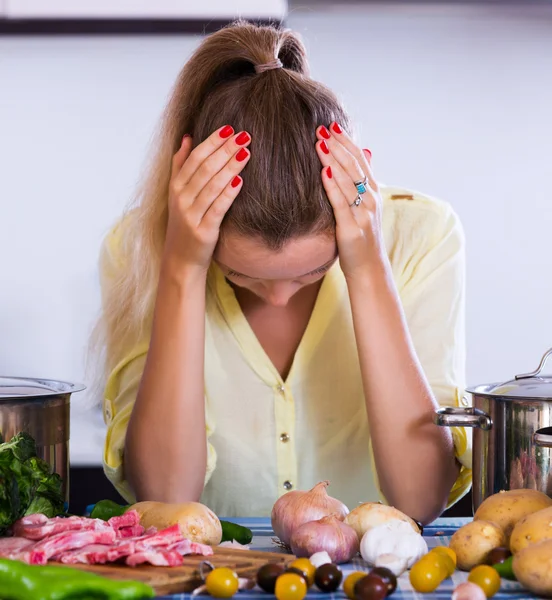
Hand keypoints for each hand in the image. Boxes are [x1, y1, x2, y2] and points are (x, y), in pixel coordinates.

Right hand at [163, 125, 250, 273]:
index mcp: (175, 187)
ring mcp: (191, 215)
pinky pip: (218, 208)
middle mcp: (181, 199)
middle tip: (245, 135)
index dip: (212, 141)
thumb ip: (180, 166)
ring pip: (212, 185)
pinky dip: (228, 193)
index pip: (194, 157)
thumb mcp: (177, 195)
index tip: (230, 128)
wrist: (180, 260)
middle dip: (225, 149)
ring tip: (246, 152)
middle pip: (205, 168)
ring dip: (230, 166)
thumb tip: (186, 137)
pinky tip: (240, 181)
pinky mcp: (203, 231)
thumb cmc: (184, 224)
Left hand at [315, 123, 384, 279]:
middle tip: (321, 128)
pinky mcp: (352, 228)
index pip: (360, 160)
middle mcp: (371, 200)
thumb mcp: (365, 208)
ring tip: (319, 143)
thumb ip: (362, 184)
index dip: (347, 141)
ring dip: (333, 160)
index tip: (332, 125)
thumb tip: (363, 156)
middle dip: (337, 145)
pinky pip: (340, 204)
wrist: (369, 268)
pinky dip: (332, 187)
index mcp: (374, 193)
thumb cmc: (363, 238)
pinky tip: (323, 172)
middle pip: (354, 166)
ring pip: (348, 181)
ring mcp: (363, 214)